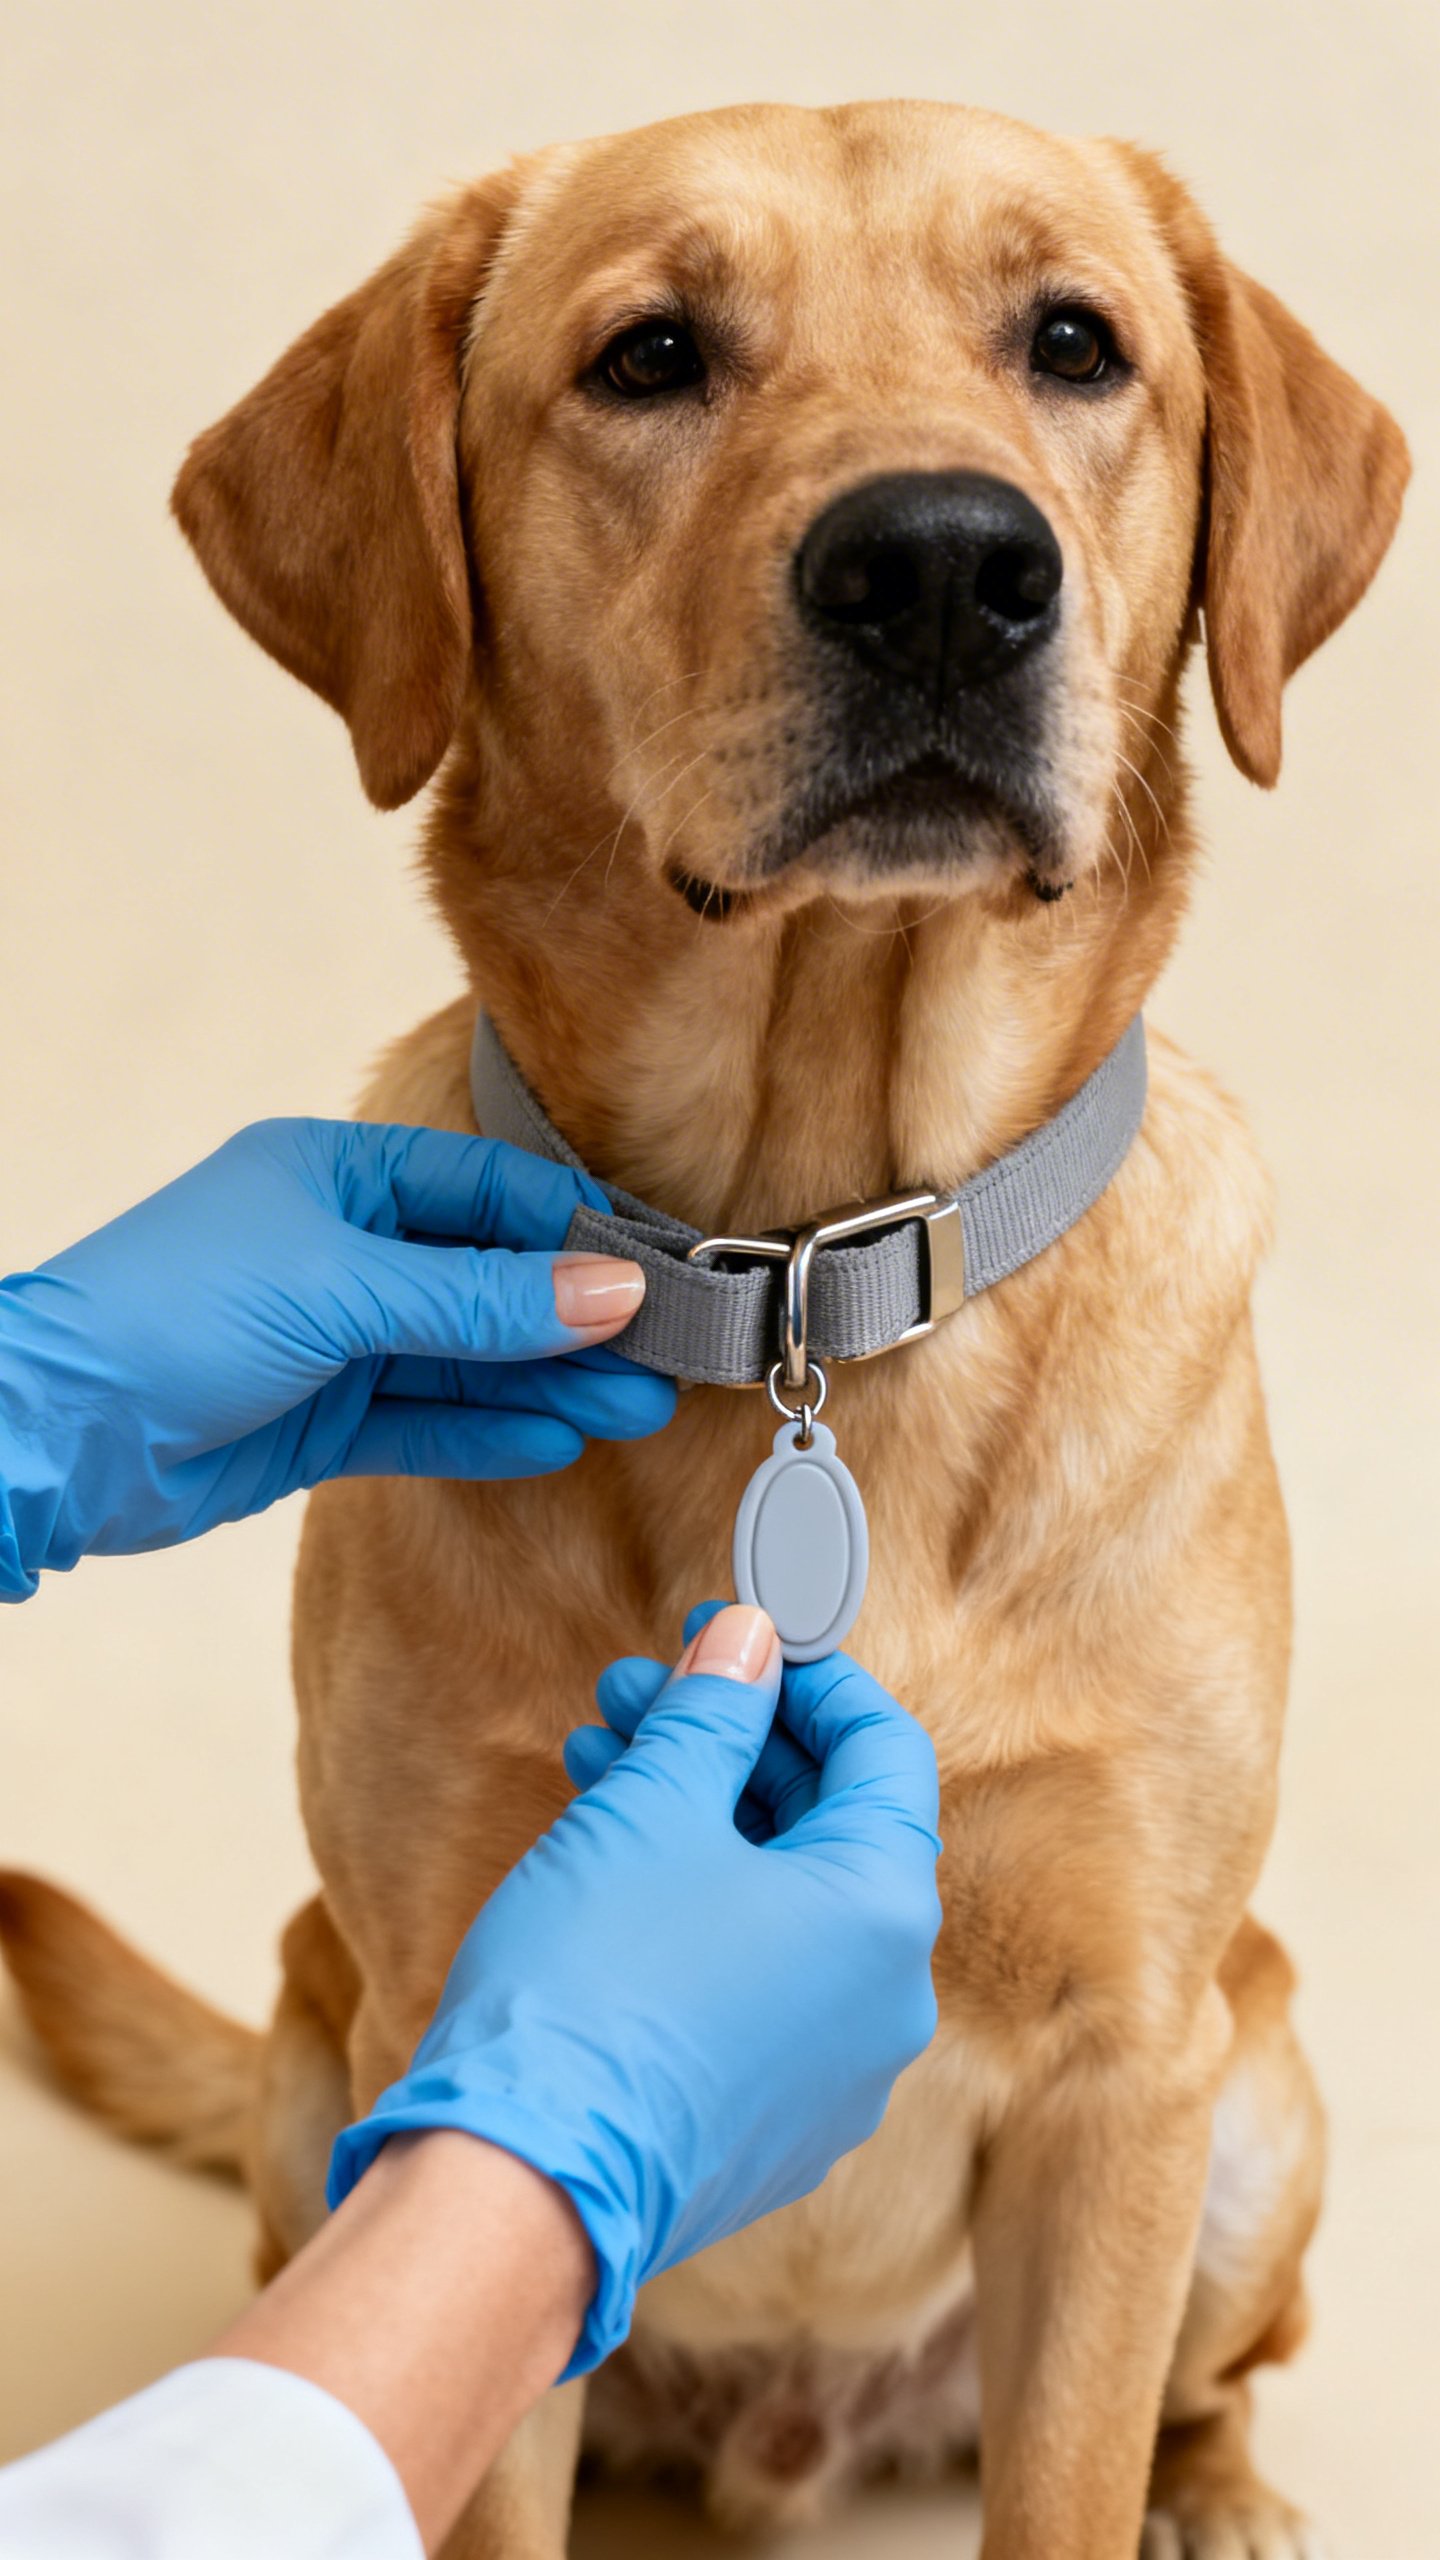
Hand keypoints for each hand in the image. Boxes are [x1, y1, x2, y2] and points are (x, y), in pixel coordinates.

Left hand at [0, 1118, 673, 1591]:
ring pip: (467, 1358)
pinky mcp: (319, 1421)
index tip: (659, 1272)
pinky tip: (563, 1437)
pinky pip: (427, 1420)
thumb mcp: (342, 1290)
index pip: (488, 1192)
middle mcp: (341, 1249)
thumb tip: (614, 1291)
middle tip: (668, 1356)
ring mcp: (332, 1339)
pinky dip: (493, 1430)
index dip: (576, 1231)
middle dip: (577, 1318)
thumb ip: (482, 1301)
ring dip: (551, 1381)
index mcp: (337, 1174)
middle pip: (488, 1280)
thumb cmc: (171, 1315)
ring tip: (638, 1407)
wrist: (50, 1431)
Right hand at [328, 1604, 941, 2376]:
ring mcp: (830, 2075)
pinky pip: (754, 1980)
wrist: (516, 2186)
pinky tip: (607, 1860)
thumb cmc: (591, 1984)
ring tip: (597, 1758)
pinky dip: (697, 1907)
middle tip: (637, 1691)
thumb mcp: (651, 1811)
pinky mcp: (766, 2123)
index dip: (808, 1679)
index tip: (735, 1637)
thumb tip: (749, 1640)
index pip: (883, 1752)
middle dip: (729, 1744)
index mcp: (885, 1915)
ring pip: (780, 1903)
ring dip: (697, 1816)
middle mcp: (884, 2003)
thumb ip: (714, 1712)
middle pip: (826, 1827)